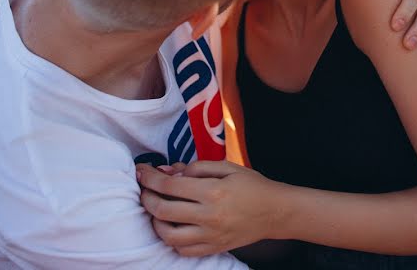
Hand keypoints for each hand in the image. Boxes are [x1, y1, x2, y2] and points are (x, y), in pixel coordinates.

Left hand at [136, 160, 280, 255]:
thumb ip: (196, 167)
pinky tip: (172, 227)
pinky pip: (183, 250)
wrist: (275, 212)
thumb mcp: (227, 167)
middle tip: (144, 190)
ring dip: (155, 222)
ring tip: (156, 210)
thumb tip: (169, 172)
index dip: (150, 178)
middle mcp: (209, 216)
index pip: (170, 186)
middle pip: (163, 211)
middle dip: (146, 198)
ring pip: (168, 235)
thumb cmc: (252, 185)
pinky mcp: (214, 248)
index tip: (141, 171)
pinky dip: (171, 240)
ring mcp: (211, 236)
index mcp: (213, 192)